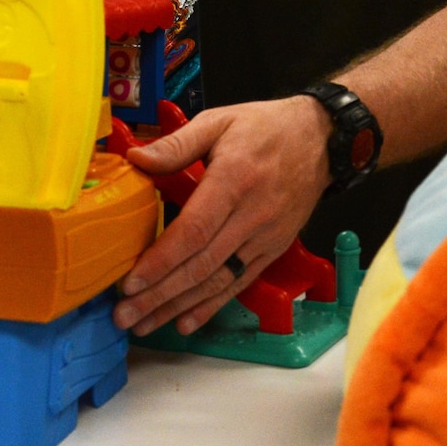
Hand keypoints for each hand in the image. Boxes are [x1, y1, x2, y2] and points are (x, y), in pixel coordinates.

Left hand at [114, 96, 332, 336]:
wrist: (321, 139)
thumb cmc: (266, 128)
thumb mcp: (219, 121)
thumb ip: (176, 144)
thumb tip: (136, 158)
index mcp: (234, 180)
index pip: (194, 231)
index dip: (161, 261)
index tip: (131, 282)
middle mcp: (252, 215)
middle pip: (201, 264)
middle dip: (160, 294)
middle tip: (125, 316)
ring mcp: (265, 237)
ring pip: (218, 280)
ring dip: (178, 307)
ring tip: (144, 324)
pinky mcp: (273, 249)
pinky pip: (239, 282)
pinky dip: (212, 306)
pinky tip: (185, 322)